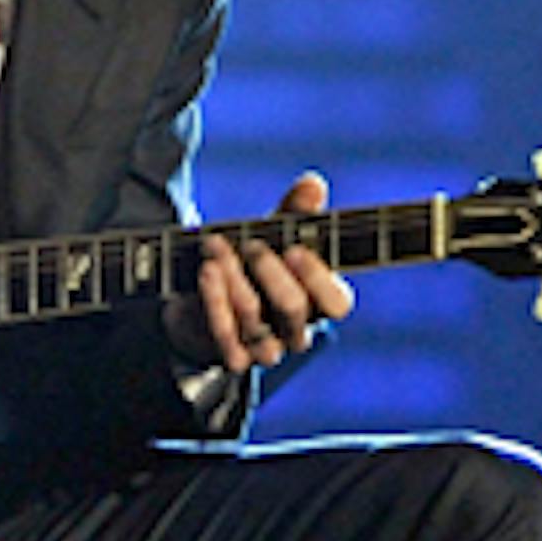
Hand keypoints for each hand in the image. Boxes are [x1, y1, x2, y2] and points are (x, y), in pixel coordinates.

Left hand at [165, 171, 355, 372]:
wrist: (204, 298)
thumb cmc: (253, 263)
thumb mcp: (274, 236)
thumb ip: (295, 212)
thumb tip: (313, 184)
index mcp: (319, 302)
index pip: (337, 303)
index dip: (318, 278)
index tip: (294, 249)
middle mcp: (298, 330)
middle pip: (295, 309)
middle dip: (271, 273)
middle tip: (252, 245)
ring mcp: (267, 348)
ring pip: (257, 321)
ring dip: (235, 280)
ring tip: (216, 247)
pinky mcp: (233, 356)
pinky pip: (227, 337)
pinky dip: (216, 302)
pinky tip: (207, 273)